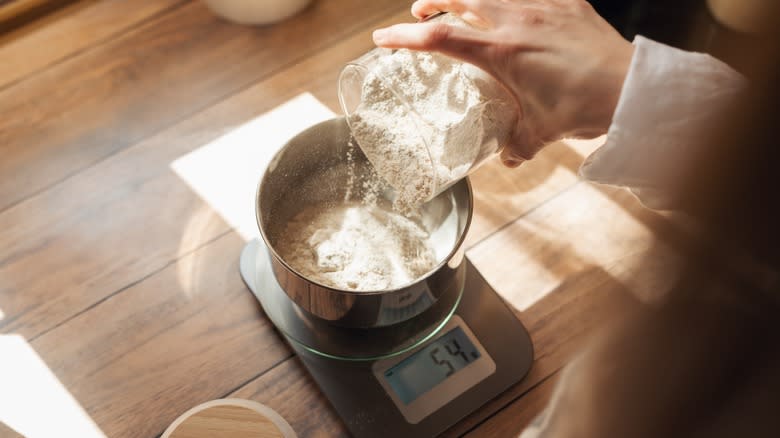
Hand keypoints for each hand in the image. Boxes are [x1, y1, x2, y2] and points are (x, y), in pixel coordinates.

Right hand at [372, 0, 633, 166]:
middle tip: (420, 13)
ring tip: (460, 6)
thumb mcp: (540, 132)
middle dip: (431, 2)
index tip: (381, 39)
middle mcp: (517, 20)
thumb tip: (508, 157)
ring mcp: (543, 6)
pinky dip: (512, 0)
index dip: (403, 36)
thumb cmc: (583, 108)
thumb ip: (517, 144)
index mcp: (501, 51)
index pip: (438, 38)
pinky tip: (515, 10)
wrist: (630, 89)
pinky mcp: (569, 2)